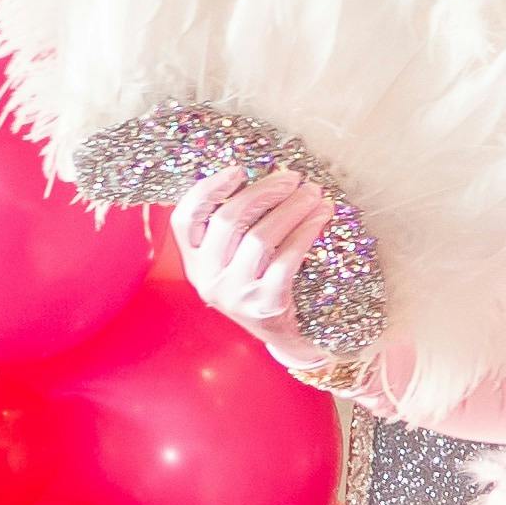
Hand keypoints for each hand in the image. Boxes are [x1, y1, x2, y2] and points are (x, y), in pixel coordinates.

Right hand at [175, 163, 333, 340]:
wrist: (283, 334)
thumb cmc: (260, 282)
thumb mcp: (235, 259)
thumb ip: (236, 226)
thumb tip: (263, 176)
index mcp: (195, 262)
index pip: (184, 220)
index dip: (208, 190)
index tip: (238, 170)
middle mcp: (208, 279)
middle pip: (229, 220)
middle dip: (264, 191)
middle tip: (293, 178)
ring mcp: (235, 294)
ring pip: (260, 238)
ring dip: (291, 209)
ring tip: (314, 194)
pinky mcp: (266, 304)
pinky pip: (286, 260)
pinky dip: (305, 233)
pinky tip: (321, 218)